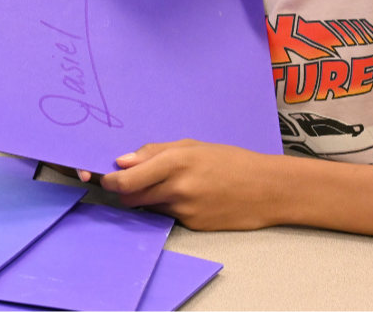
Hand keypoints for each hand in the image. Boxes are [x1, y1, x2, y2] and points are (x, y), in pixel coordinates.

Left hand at [97, 139, 282, 230]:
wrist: (267, 189)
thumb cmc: (229, 161)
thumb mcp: (191, 145)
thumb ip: (153, 152)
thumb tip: (121, 161)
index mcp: (174, 162)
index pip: (127, 179)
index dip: (110, 181)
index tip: (104, 178)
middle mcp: (177, 188)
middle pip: (131, 197)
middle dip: (125, 191)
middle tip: (129, 181)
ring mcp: (184, 210)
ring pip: (148, 207)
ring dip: (146, 198)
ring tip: (167, 186)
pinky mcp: (192, 226)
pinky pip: (167, 216)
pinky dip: (167, 208)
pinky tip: (188, 198)